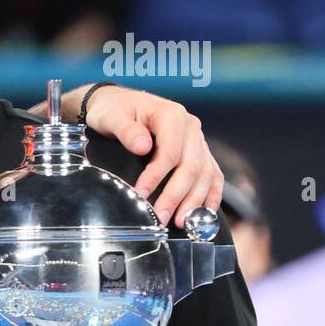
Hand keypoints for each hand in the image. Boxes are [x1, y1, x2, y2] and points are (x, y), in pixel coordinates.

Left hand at [84, 86, 223, 227]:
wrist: (119, 103)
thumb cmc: (114, 109)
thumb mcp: (111, 116)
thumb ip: (126, 130)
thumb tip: (143, 146)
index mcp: (171, 115)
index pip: (170, 152)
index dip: (157, 176)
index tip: (141, 194)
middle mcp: (190, 127)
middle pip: (191, 166)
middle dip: (176, 195)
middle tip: (161, 217)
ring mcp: (197, 140)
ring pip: (204, 174)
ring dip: (194, 200)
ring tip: (179, 222)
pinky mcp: (198, 151)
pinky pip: (212, 174)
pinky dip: (210, 194)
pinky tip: (205, 212)